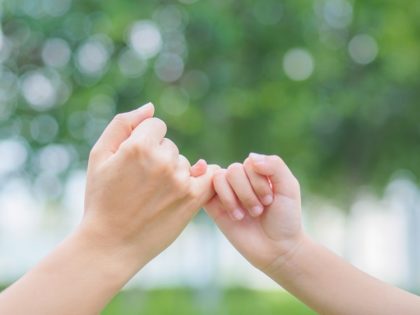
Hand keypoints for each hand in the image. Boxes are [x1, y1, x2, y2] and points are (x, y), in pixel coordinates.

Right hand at [81, 103, 218, 269]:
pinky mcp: (193, 198)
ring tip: (154, 195)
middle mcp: (163, 160)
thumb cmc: (102, 198)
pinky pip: (209, 176)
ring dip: (174, 172)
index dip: (144, 140)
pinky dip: (203, 177)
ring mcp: (180, 180)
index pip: (156, 125)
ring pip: (185, 162)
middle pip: (170, 145)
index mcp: (138, 146)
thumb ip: (122, 124)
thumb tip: (151, 107)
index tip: (134, 160)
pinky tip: (190, 184)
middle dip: (158, 156)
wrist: (111, 243)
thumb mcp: (98, 156)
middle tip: (141, 181)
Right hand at [205, 153, 302, 271]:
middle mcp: (241, 180)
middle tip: (259, 210)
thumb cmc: (285, 218)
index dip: (259, 181)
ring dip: (237, 197)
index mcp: (258, 172)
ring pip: (220, 177)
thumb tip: (250, 157)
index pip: (250, 162)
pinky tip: (236, 215)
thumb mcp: (288, 187)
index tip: (271, 200)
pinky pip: (208, 190)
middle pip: (234, 169)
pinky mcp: (215, 206)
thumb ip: (275, 165)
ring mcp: (227, 192)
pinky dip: (224, 199)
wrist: (277, 248)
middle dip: (248, 192)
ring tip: (246, 215)